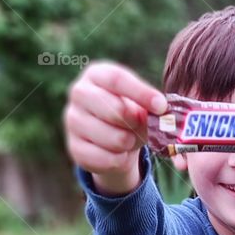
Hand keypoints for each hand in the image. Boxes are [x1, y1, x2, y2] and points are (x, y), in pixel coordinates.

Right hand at [63, 61, 166, 194]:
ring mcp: (72, 120)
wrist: (110, 140)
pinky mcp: (74, 147)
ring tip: (128, 139)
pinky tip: (118, 153)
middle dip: (136, 123)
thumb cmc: (129, 114)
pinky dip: (120, 160)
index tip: (161, 106)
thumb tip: (160, 112)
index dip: (141, 93)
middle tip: (141, 127)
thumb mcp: (140, 104)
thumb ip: (149, 106)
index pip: (117, 79)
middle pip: (115, 110)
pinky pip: (107, 159)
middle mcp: (79, 93)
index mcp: (96, 74)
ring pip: (114, 138)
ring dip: (129, 143)